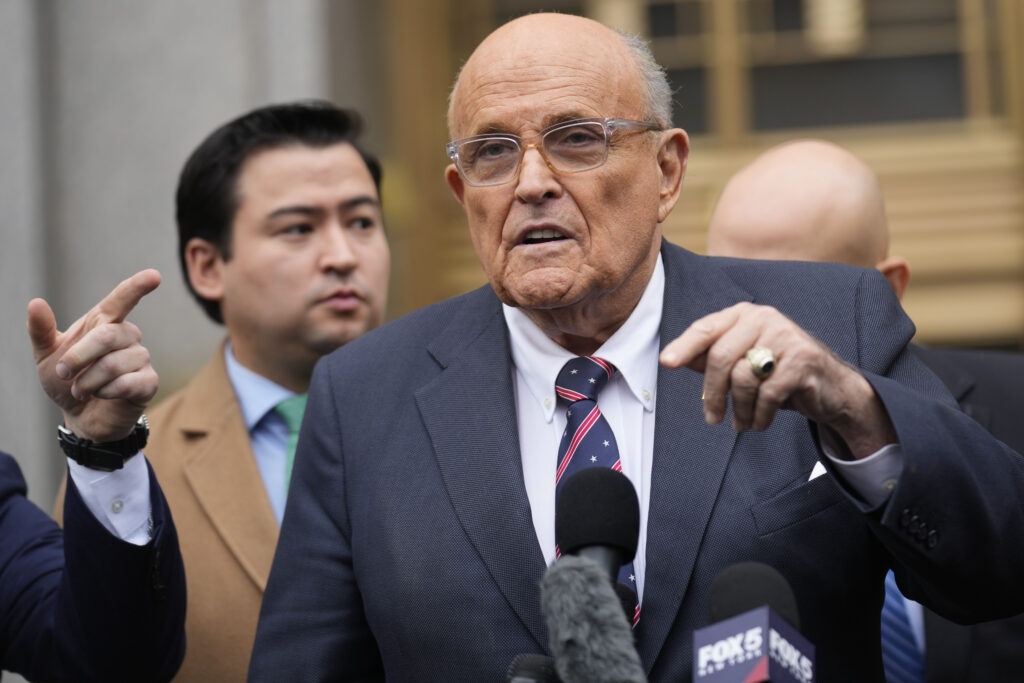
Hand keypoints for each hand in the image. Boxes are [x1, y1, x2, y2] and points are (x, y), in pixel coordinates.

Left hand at [28, 269, 160, 442]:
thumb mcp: (46, 356)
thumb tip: (35, 302)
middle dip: (79, 357)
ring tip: (82, 390)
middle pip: (108, 335)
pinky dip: (105, 392)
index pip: (122, 299)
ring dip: (88, 381)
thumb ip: (41, 330)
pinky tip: (102, 396)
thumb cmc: (66, 382)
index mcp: (104, 323)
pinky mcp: (149, 382)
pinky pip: (127, 383)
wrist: (80, 417)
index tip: (154, 276)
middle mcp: (127, 336)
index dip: (137, 286)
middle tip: (63, 373)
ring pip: (114, 363)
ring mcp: (140, 359)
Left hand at [658, 302, 896, 457]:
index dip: (684, 346)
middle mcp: (764, 318)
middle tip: (711, 418)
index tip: (666, 363)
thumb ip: (711, 357)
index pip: (706, 328)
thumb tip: (673, 358)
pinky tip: (760, 422)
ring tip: (742, 422)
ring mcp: (786, 336)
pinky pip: (767, 394)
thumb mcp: (743, 363)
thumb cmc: (779, 375)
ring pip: (742, 378)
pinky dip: (759, 415)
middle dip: (712, 393)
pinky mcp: (804, 360)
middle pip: (720, 357)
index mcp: (745, 315)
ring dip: (739, 410)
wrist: (832, 389)